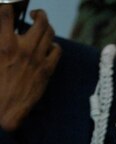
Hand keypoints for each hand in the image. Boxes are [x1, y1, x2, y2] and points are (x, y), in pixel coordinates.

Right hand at [0, 7, 60, 131]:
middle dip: (39, 14)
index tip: (12, 7)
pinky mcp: (47, 70)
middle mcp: (23, 49)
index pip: (6, 13)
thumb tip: (3, 35)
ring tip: (42, 27)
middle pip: (40, 22)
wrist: (5, 108)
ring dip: (47, 27)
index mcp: (4, 44)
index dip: (9, 5)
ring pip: (50, 34)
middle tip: (34, 14)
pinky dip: (54, 44)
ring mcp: (38, 59)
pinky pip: (57, 50)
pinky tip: (48, 46)